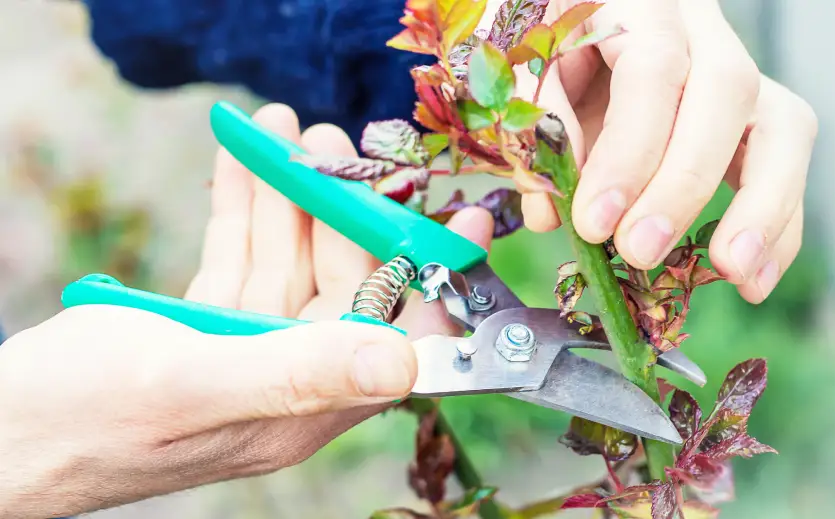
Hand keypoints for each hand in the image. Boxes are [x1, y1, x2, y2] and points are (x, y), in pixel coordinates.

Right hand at [0, 104, 495, 518]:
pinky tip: (246, 156)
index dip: (429, 273)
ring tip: (286, 128)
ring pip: (288, 261)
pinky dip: (243, 208)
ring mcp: (245, 351)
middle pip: (341, 283)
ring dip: (289, 194)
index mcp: (305, 406)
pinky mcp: (202, 330)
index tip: (461, 215)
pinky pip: (238, 259)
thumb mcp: (194, 383)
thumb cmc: (81, 419)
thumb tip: (405, 364)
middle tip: (333, 140)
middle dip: (341, 208)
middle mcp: (288, 379)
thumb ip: (301, 371)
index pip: (394, 335)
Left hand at [517, 0, 816, 302]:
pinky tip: (751, 281)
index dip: (630, 150)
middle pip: (727, 90)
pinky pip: (786, 164)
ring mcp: (739, 68)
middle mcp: (702, 26)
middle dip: (685, 184)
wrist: (574, 21)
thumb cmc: (542, 43)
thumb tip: (554, 209)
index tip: (595, 221)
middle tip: (639, 252)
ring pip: (784, 124)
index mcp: (640, 0)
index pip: (654, 68)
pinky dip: (776, 226)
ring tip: (732, 273)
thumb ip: (532, 125)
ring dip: (762, 208)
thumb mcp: (519, 67)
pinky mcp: (756, 114)